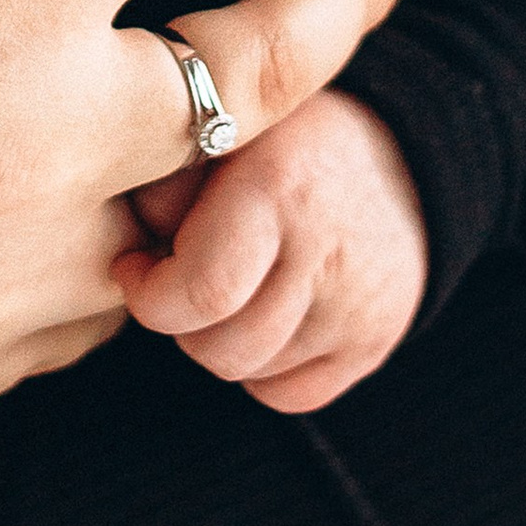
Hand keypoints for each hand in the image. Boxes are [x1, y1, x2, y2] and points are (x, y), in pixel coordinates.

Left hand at [117, 88, 430, 413]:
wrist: (394, 156)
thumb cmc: (276, 142)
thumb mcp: (214, 131)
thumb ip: (162, 183)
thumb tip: (130, 248)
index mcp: (278, 186)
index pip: (202, 292)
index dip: (148, 295)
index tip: (134, 267)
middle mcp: (327, 251)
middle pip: (219, 349)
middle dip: (182, 322)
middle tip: (182, 275)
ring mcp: (360, 305)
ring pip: (250, 374)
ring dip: (222, 340)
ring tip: (229, 283)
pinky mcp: (376, 342)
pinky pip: (289, 395)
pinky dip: (263, 368)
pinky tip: (263, 312)